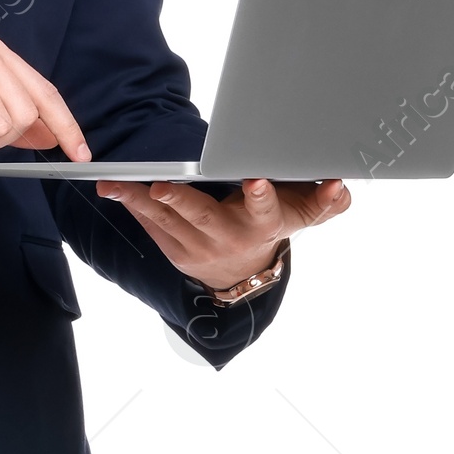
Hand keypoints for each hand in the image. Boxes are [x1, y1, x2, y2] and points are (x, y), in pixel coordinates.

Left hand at [92, 173, 350, 290]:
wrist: (244, 275)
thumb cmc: (272, 227)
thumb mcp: (303, 216)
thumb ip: (326, 201)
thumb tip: (340, 185)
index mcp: (262, 225)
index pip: (264, 208)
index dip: (261, 194)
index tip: (257, 178)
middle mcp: (228, 237)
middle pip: (202, 216)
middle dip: (181, 199)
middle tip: (161, 184)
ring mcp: (198, 246)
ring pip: (166, 219)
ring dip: (139, 199)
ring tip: (115, 182)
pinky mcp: (174, 248)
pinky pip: (150, 225)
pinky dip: (131, 205)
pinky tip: (113, 188)